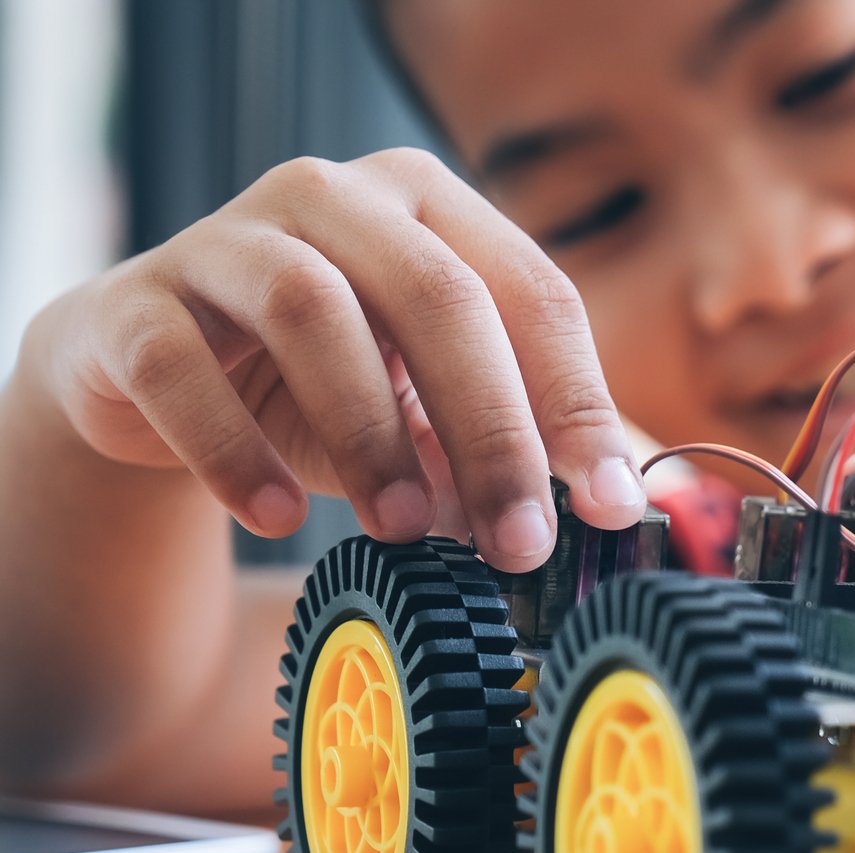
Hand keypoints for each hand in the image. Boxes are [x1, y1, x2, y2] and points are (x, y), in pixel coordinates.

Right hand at [18, 148, 640, 569]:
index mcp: (430, 208)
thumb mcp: (429, 412)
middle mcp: (333, 197)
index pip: (533, 294)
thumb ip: (509, 447)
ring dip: (371, 431)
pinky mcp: (133, 303)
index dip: (578, 404)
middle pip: (438, 295)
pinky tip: (276, 516)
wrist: (152, 381)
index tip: (607, 506)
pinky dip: (234, 448)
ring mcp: (223, 239)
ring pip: (312, 309)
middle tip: (520, 540)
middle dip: (492, 429)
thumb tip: (608, 513)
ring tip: (404, 527)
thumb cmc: (323, 388)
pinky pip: (180, 365)